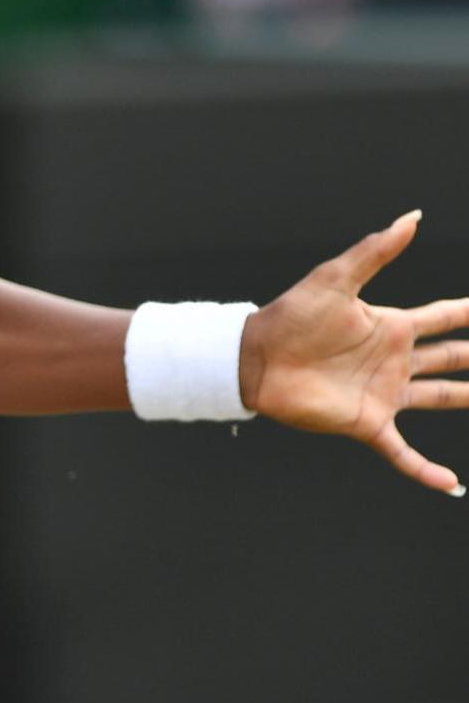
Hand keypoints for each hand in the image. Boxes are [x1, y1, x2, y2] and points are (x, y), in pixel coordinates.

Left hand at [241, 210, 468, 494]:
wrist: (254, 358)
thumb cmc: (290, 316)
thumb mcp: (335, 279)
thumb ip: (375, 252)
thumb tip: (410, 218)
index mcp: (392, 327)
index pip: (446, 317)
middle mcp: (395, 360)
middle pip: (453, 358)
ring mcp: (385, 393)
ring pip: (441, 398)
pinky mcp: (367, 422)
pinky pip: (402, 452)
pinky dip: (425, 470)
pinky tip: (450, 484)